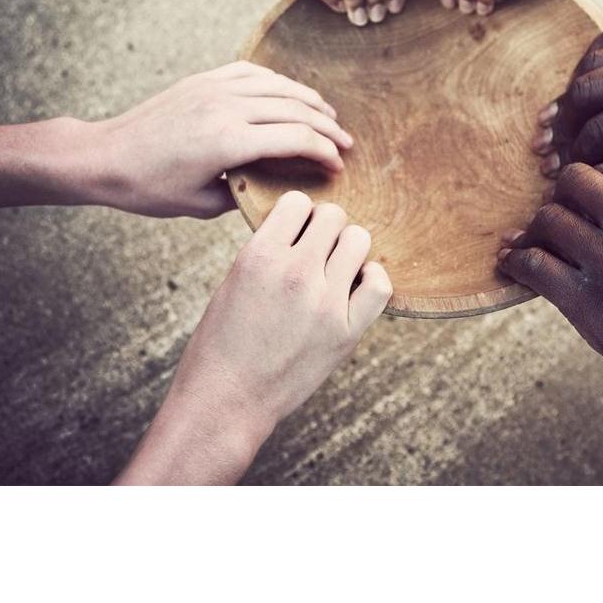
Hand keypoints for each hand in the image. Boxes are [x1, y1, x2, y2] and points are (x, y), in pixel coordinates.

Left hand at [89, 61, 352, 217]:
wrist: (106, 156)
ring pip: (279, 87)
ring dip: (310, 101)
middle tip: (347, 144)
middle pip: (295, 110)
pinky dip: (280, 83)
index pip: (296, 139)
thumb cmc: (150, 188)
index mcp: (229, 142)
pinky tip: (291, 94)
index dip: (325, 152)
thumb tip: (274, 188)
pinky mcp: (204, 80)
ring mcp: (215, 88)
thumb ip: (244, 193)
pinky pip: (254, 74)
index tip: (339, 166)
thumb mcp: (202, 204)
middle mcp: (226, 108)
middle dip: (327, 127)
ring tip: (329, 117)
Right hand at [116, 192, 392, 483]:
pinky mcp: (346, 332)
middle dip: (325, 229)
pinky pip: (380, 285)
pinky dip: (372, 278)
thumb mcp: (234, 280)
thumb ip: (269, 250)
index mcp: (260, 255)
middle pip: (334, 216)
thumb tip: (303, 227)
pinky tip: (356, 285)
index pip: (298, 202)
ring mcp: (325, 302)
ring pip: (359, 240)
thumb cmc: (222, 342)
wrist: (227, 400)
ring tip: (335, 268)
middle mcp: (295, 272)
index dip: (297, 214)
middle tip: (316, 251)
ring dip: (348, 249)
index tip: (294, 232)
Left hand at [498, 162, 602, 431]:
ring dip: (534, 233)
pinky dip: (516, 263)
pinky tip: (511, 266)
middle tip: (551, 224)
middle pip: (572, 184)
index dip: (585, 187)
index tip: (576, 205)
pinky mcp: (587, 304)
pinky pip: (534, 265)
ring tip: (529, 247)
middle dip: (557, 199)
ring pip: (548, 220)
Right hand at [533, 24, 602, 176]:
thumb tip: (601, 157)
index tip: (567, 169)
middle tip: (553, 144)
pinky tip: (589, 80)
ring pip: (593, 61)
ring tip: (568, 117)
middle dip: (565, 122)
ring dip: (574, 91)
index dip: (579, 153)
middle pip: (586, 90)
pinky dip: (592, 58)